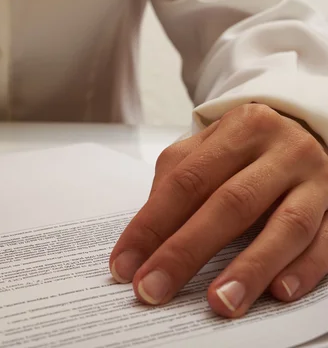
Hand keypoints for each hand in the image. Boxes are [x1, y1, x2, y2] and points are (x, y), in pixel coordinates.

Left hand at [109, 103, 327, 317]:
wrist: (304, 130)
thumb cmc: (241, 149)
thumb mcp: (203, 151)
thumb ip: (174, 186)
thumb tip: (145, 244)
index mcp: (240, 130)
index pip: (186, 182)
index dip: (151, 226)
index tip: (125, 265)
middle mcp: (281, 151)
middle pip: (230, 204)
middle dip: (185, 252)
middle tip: (153, 290)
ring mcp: (317, 180)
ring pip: (285, 227)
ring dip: (250, 269)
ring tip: (219, 303)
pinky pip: (325, 243)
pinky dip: (302, 270)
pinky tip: (277, 293)